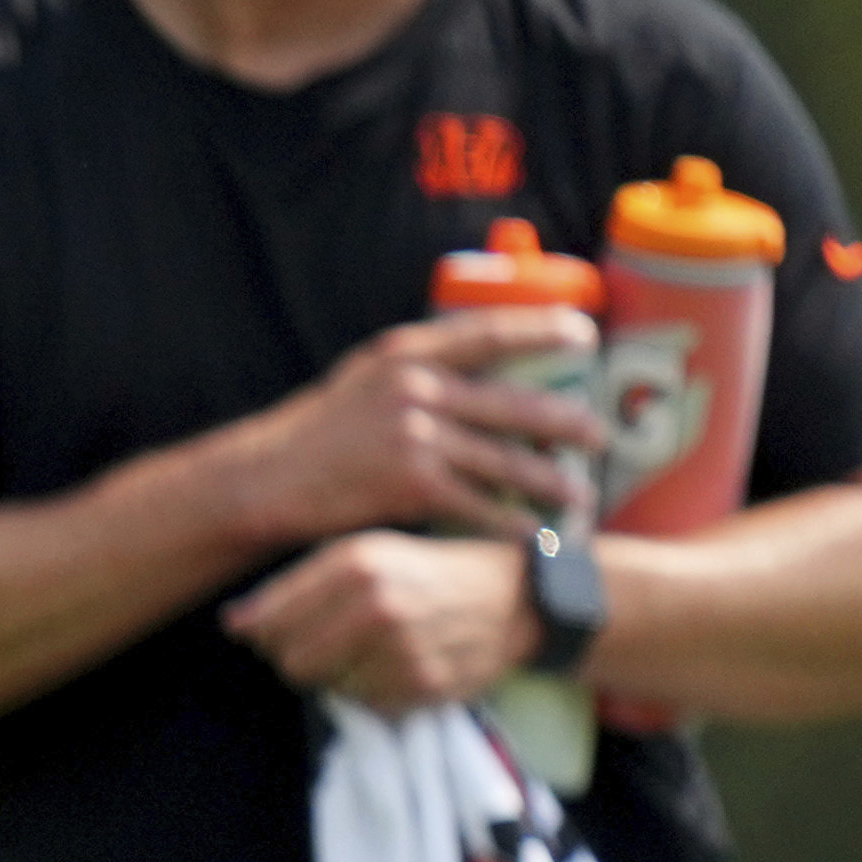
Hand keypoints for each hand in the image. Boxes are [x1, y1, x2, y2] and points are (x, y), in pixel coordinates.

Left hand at [226, 527, 539, 716]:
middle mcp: (376, 606)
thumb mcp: (368, 554)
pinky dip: (373, 690)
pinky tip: (399, 663)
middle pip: (289, 662)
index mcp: (356, 563)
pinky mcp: (422, 685)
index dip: (264, 633)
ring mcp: (400, 649)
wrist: (519, 597)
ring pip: (326, 686)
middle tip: (327, 642)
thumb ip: (297, 586)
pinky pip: (366, 703)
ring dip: (339, 674)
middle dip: (297, 657)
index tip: (276, 630)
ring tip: (374, 647)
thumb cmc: (430, 570)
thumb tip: (232, 625)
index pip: (268, 622)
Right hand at [235, 309, 594, 551]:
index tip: (585, 335)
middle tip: (599, 436)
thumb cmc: (316, 435)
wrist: (263, 480)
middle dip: (566, 424)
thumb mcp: (363, 382)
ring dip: (549, 481)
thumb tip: (481, 374)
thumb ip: (419, 373)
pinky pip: (478, 503)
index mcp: (406, 353)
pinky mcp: (410, 482)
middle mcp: (415, 386)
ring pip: (505, 458)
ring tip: (578, 495)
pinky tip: (534, 533)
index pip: (491, 331)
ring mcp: (414, 433)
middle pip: (515, 403)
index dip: (543, 329)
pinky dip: (510, 521)